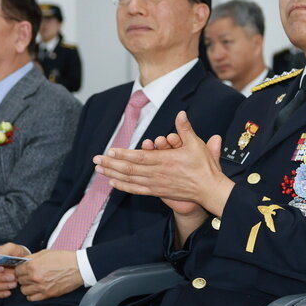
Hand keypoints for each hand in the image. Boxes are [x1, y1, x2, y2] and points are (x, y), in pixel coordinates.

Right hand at [0, 243, 30, 298]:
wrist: (26, 264)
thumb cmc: (19, 254)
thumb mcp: (14, 248)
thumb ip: (6, 250)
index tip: (1, 269)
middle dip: (1, 277)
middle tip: (13, 277)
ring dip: (3, 285)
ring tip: (14, 283)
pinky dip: (1, 293)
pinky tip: (9, 291)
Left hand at [14, 248, 83, 300]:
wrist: (80, 267)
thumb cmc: (65, 259)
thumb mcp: (46, 252)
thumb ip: (32, 258)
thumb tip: (23, 262)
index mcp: (33, 265)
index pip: (17, 270)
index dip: (20, 269)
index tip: (23, 270)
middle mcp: (35, 277)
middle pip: (20, 280)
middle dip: (24, 277)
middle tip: (30, 275)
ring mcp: (41, 287)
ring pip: (24, 290)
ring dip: (27, 286)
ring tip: (34, 283)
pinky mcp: (47, 294)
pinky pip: (32, 298)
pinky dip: (32, 294)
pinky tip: (37, 289)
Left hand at [95, 112, 231, 215]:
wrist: (209, 189)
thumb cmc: (204, 167)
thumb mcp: (197, 144)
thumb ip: (185, 129)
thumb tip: (181, 114)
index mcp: (164, 160)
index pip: (138, 157)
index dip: (122, 154)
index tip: (110, 151)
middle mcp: (156, 173)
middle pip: (128, 169)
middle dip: (110, 164)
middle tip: (96, 159)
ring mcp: (156, 184)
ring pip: (129, 179)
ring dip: (113, 174)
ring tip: (99, 169)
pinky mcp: (158, 192)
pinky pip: (136, 189)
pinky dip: (123, 186)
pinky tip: (113, 183)